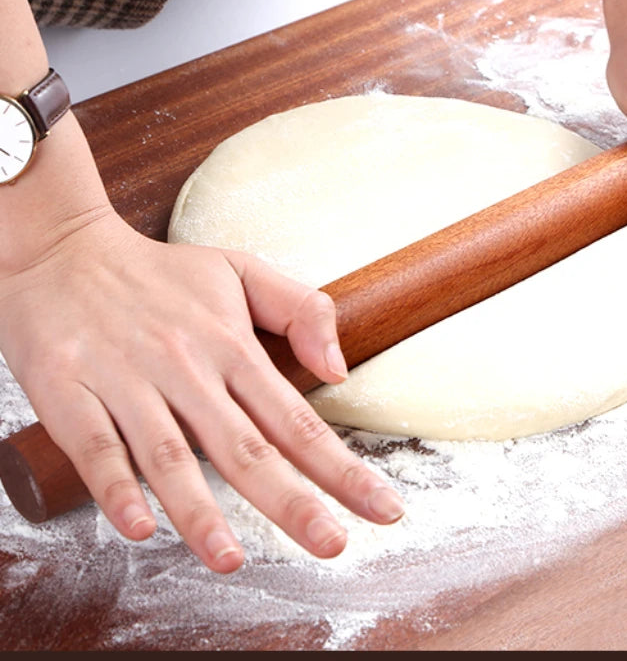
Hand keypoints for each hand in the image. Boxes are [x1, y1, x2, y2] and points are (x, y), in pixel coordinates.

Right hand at [0, 209, 403, 572]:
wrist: (62, 251)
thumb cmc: (160, 271)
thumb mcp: (241, 270)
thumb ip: (301, 309)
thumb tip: (338, 370)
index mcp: (231, 346)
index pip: (296, 418)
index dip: (342, 467)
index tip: (381, 508)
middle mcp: (187, 368)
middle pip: (246, 446)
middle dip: (292, 500)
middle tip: (331, 545)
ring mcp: (128, 380)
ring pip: (170, 456)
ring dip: (201, 511)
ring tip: (232, 559)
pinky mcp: (69, 391)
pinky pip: (96, 448)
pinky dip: (116, 489)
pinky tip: (140, 526)